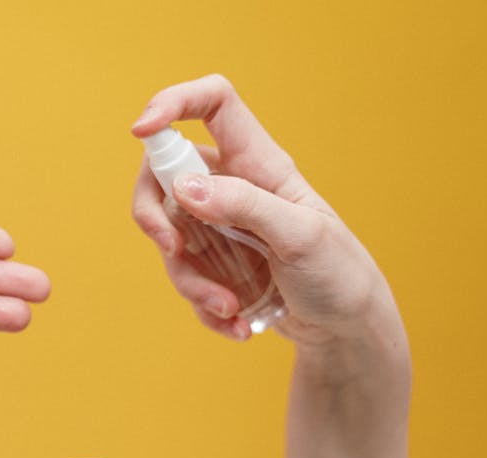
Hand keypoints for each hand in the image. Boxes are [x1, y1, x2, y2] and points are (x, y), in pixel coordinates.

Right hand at [131, 75, 395, 346]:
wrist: (346, 326)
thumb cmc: (338, 271)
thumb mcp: (301, 236)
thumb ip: (245, 206)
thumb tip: (184, 187)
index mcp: (258, 162)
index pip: (212, 104)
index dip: (173, 102)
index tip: (141, 130)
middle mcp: (230, 186)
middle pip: (163, 174)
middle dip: (153, 214)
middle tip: (170, 249)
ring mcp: (216, 225)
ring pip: (168, 236)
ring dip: (190, 280)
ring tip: (230, 308)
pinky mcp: (211, 263)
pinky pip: (183, 276)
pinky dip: (202, 306)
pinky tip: (236, 324)